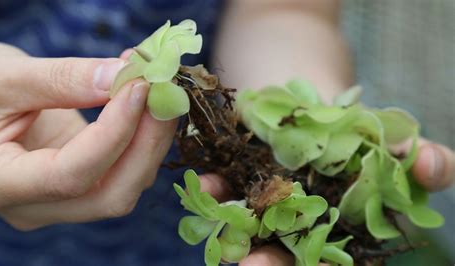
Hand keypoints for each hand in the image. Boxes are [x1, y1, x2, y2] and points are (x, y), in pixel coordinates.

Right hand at [0, 43, 176, 229]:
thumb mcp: (0, 77)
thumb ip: (60, 79)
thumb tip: (123, 76)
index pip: (70, 177)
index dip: (113, 133)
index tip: (138, 87)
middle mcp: (35, 207)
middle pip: (111, 195)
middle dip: (146, 142)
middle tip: (163, 90)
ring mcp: (61, 200)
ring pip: (125, 186)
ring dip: (151, 138)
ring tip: (157, 89)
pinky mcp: (81, 183)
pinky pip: (124, 171)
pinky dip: (142, 138)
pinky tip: (146, 103)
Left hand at [199, 139, 454, 264]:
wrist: (311, 102)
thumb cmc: (357, 127)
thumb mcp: (393, 140)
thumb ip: (421, 157)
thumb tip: (430, 162)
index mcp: (344, 226)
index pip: (338, 261)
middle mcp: (304, 226)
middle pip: (293, 259)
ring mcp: (270, 208)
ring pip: (255, 235)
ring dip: (241, 242)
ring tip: (235, 254)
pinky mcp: (243, 183)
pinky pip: (226, 194)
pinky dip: (216, 191)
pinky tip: (206, 185)